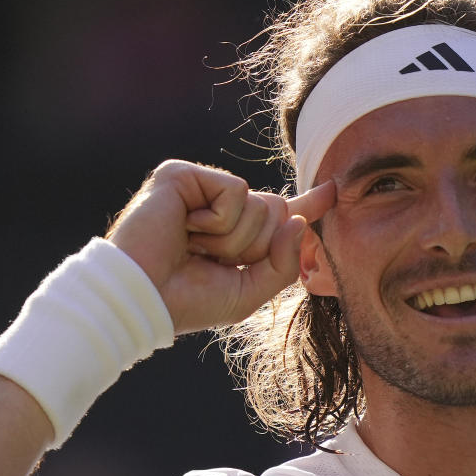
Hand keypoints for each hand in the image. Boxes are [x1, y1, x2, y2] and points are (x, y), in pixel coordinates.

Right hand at [106, 160, 334, 332]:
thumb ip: (283, 263)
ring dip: (234, 238)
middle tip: (213, 259)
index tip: (332, 190)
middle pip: (278, 210)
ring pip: (260, 203)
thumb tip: (300, 221)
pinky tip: (188, 229)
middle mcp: (219, 206)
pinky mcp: (183, 175)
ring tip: (195, 248)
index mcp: (234, 233)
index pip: (279, 216)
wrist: (143, 299)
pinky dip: (219, 221)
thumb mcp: (249, 292)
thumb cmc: (188, 300)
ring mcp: (201, 187)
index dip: (307, 204)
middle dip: (255, 245)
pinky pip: (236, 191)